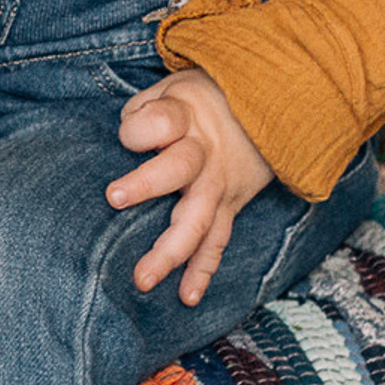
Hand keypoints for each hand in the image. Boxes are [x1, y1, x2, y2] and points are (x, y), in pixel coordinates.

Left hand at [106, 69, 273, 306]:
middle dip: (147, 184)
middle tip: (114, 197)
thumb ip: (145, 111)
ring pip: (197, 220)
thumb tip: (125, 141)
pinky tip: (186, 297)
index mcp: (187, 116)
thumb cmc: (202, 100)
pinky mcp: (230, 206)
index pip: (160, 120)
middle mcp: (205, 153)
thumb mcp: (174, 88)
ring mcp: (219, 184)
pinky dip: (203, 271)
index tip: (127, 134)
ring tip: (143, 279)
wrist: (271, 108)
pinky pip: (217, 241)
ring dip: (170, 252)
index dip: (139, 127)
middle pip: (179, 168)